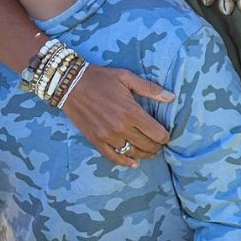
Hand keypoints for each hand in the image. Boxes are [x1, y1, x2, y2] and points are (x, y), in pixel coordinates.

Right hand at [59, 64, 173, 166]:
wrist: (70, 83)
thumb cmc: (100, 78)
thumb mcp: (126, 77)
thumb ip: (150, 88)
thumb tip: (171, 97)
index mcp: (131, 111)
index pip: (157, 133)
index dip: (165, 136)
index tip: (165, 134)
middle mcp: (121, 127)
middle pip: (147, 145)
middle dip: (157, 146)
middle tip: (158, 143)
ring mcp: (107, 136)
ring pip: (133, 153)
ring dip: (144, 154)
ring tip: (149, 151)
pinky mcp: (96, 140)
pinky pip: (114, 157)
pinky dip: (125, 162)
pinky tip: (134, 163)